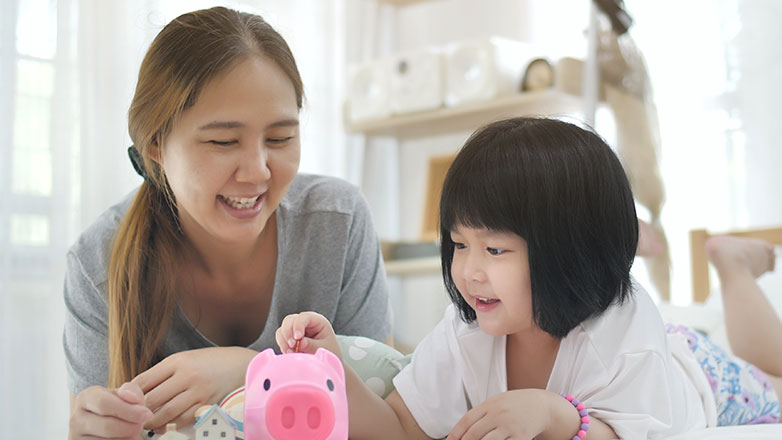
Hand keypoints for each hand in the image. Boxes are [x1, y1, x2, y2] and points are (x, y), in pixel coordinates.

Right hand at [69, 382, 151, 438]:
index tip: (146, 414)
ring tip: (133, 431)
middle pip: (107, 426)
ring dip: (127, 438)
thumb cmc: (115, 406)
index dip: (129, 410)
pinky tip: (124, 438)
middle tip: (141, 425)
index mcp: (85, 398)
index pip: (105, 404)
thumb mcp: (122, 394)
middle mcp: (76, 418)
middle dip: (130, 427)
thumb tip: (133, 398)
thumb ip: (131, 391)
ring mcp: (76, 437)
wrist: (100, 421)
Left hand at [131, 346, 256, 431]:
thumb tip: (136, 393)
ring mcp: (198, 390)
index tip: (125, 402)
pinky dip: (173, 424)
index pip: (143, 380)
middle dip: (139, 411)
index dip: (130, 394)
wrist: (239, 364)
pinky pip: (184, 419)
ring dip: (154, 422)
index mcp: (176, 361)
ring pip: (166, 413)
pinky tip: (169, 424)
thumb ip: (163, 374)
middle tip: (132, 418)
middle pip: (152, 399)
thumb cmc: (207, 362)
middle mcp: (187, 374)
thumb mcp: (184, 359)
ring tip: (148, 425)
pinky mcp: (208, 403)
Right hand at [275, 311, 341, 358]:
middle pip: (289, 320)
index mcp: (317, 321)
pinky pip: (281, 339)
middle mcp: (305, 323)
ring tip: (291, 352)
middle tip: (292, 346)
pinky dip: (282, 346)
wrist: (327, 361)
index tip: (297, 338)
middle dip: (288, 332)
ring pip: (282, 329)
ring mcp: (295, 331)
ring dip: (283, 341)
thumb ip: (312, 345)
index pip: (304, 317)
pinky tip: (289, 354)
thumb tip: (301, 343)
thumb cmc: (330, 352)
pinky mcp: (290, 339)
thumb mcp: (325, 348)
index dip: (298, 325)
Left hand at [447, 389, 550, 439]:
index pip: (467, 420)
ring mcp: (509, 426)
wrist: (542, 405)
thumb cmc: (517, 404)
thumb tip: (463, 429)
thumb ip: (482, 413)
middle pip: (474, 433)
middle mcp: (498, 414)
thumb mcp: (497, 402)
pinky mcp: (521, 436)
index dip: (456, 433)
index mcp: (490, 405)